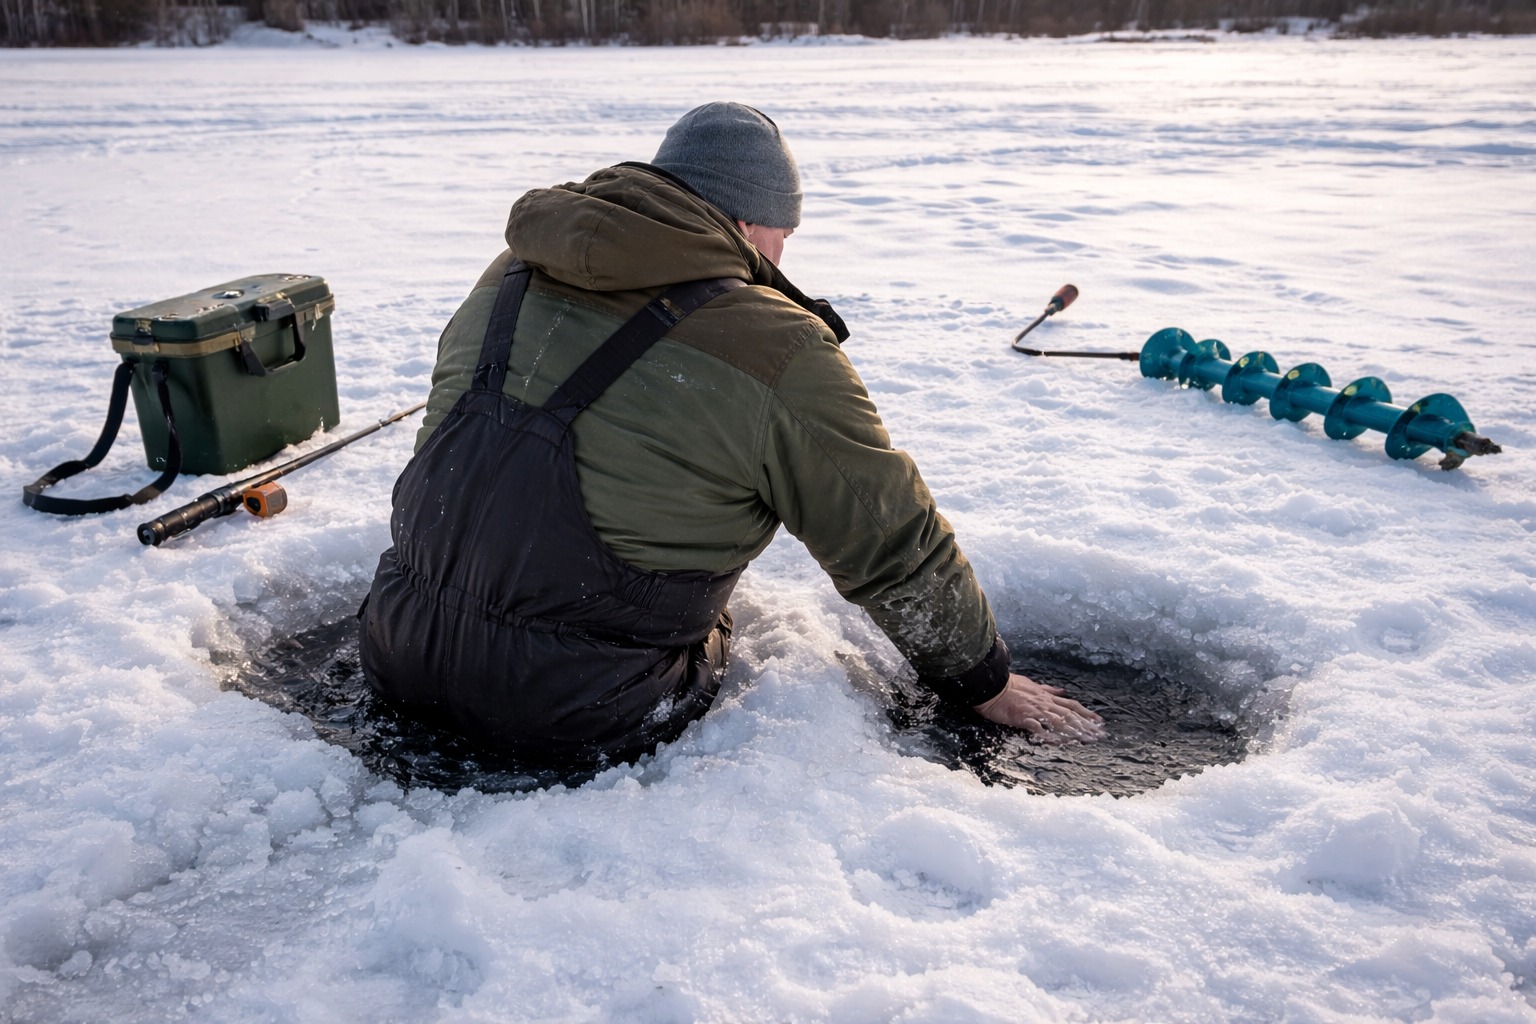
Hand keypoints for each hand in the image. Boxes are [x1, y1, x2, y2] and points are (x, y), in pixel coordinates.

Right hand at [973, 673, 1104, 743]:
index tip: (1099, 721)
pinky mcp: (1022, 717)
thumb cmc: (1009, 685)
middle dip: (1086, 725)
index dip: (1086, 713)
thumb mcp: (1032, 684)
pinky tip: (1058, 742)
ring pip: (1059, 721)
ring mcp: (1034, 710)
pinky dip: (1048, 735)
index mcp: (1046, 696)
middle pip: (1070, 715)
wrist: (991, 686)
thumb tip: (1061, 691)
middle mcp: (1044, 703)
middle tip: (1098, 735)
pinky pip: (1038, 728)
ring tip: (1085, 740)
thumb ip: (1047, 689)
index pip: (1071, 705)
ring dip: (1073, 731)